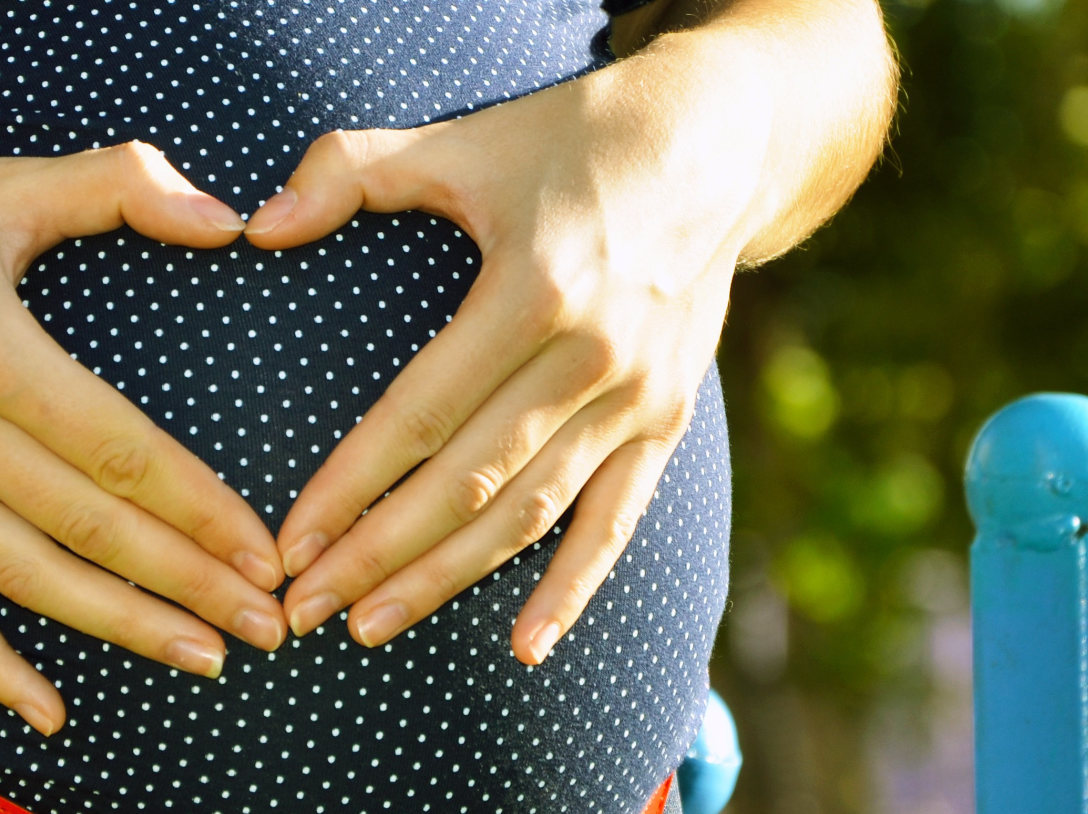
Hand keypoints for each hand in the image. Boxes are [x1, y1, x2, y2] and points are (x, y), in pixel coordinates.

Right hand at [0, 143, 286, 735]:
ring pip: (18, 576)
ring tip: (203, 659)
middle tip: (266, 629)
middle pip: (83, 525)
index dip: (199, 507)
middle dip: (184, 582)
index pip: (116, 448)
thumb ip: (116, 187)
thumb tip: (229, 221)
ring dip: (114, 627)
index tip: (270, 554)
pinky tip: (49, 713)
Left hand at [245, 60, 753, 663]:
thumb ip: (352, 172)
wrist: (713, 147)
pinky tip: (524, 646)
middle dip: (379, 553)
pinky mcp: (668, 419)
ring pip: (532, 513)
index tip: (290, 545)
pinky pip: (617, 519)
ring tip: (375, 625)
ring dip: (451, 578)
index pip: (421, 415)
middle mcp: (591, 357)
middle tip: (307, 608)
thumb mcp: (464, 139)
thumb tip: (255, 227)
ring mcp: (637, 397)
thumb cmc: (573, 140)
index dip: (349, 487)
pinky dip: (573, 588)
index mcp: (534, 290)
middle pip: (469, 483)